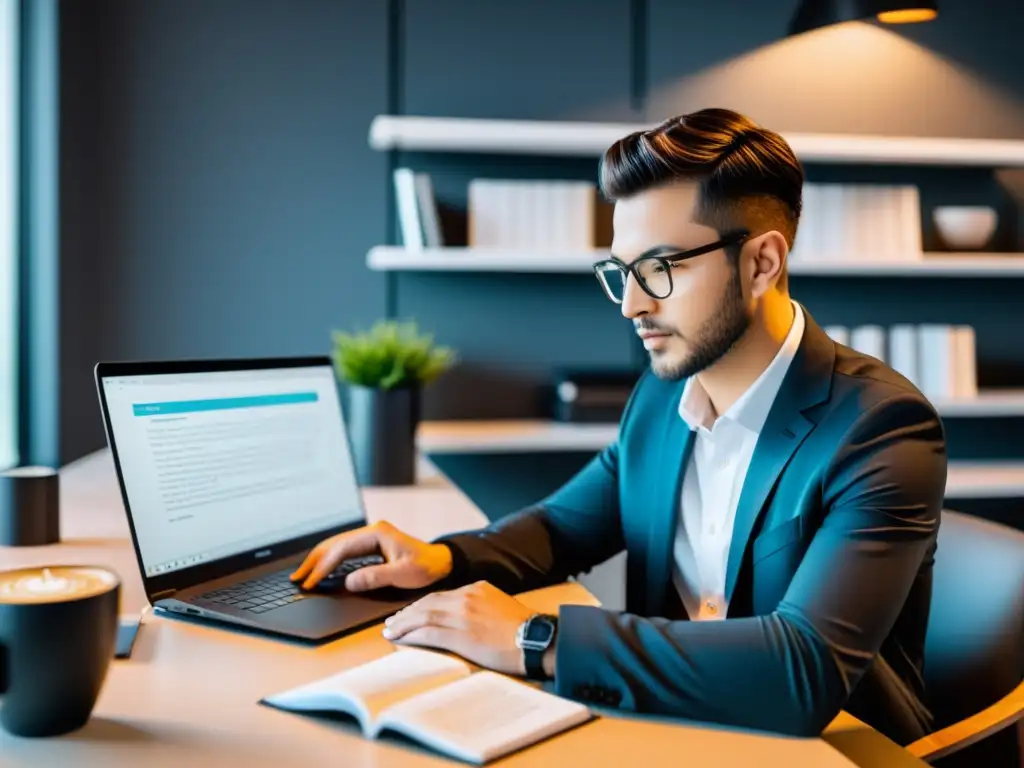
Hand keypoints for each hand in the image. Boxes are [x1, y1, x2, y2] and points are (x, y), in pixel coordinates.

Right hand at [290, 521, 452, 591]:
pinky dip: (330, 561)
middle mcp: (371, 531)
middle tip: (297, 579)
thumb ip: (376, 577)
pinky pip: (345, 551)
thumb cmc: (426, 567)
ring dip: (319, 560)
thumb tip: (349, 581)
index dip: (324, 566)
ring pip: (337, 546)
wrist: (441, 562)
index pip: (342, 549)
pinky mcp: (372, 545)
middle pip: (334, 544)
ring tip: (303, 575)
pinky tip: (321, 570)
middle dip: (314, 561)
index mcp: (377, 533)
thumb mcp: (403, 574)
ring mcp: (371, 536)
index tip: (311, 581)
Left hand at [381, 581, 534, 675]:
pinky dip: (411, 636)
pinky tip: (400, 640)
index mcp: (477, 588)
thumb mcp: (501, 606)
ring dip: (403, 625)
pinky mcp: (460, 635)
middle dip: (407, 613)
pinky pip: (427, 633)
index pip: (441, 595)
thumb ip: (481, 605)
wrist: (536, 640)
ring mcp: (462, 615)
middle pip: (427, 603)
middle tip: (392, 623)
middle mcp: (466, 597)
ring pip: (423, 616)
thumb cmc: (524, 630)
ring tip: (390, 632)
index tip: (410, 613)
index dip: (421, 605)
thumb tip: (465, 618)